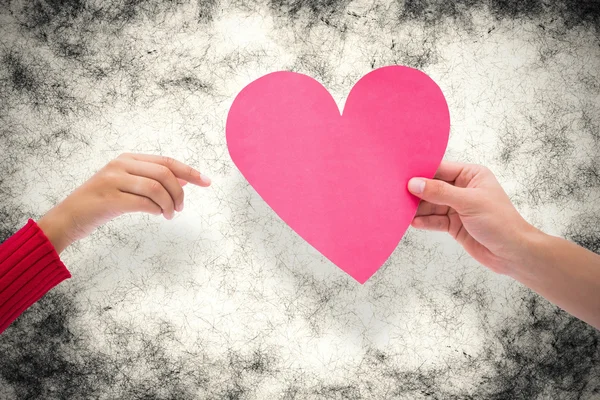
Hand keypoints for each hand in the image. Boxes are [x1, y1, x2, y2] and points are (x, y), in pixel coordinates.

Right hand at [38, 153, 210, 253]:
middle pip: (164, 173)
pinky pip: (144, 203)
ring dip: (170, 204)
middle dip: (180, 192)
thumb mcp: (128, 186)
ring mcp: (113, 180)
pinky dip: (157, 210)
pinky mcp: (109, 199)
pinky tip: (158, 215)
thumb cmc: (101, 203)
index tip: (207, 182)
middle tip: (181, 208)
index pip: (166, 161)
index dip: (190, 172)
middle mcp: (120, 165)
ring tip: (170, 214)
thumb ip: (153, 180)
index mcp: (128, 159)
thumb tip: (185, 179)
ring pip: (156, 188)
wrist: (67, 218)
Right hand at [408, 161, 537, 274]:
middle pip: (432, 187)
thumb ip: (440, 192)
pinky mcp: (454, 224)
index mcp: (471, 175)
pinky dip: (424, 222)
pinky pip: (434, 220)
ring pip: (431, 205)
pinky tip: (413, 223)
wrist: (512, 253)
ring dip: (418, 209)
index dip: (422, 172)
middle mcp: (463, 188)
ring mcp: (457, 207)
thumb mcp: (469, 202)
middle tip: (396, 195)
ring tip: (401, 211)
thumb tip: (414, 184)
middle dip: (417, 192)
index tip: (401, 175)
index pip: (440, 169)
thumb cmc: (499, 222)